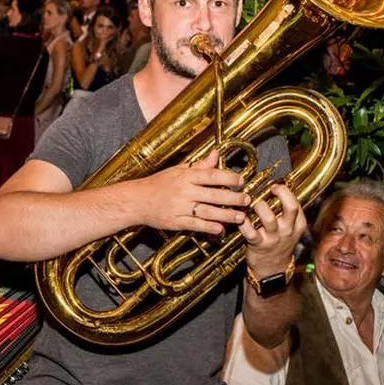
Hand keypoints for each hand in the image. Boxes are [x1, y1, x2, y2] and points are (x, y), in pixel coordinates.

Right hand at [132, 151, 249, 233]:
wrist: (136, 200)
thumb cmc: (158, 184)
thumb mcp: (178, 171)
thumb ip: (199, 165)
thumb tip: (216, 154)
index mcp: (185, 176)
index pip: (211, 175)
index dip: (229, 177)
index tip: (241, 181)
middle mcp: (183, 191)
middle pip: (214, 194)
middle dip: (233, 198)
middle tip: (247, 200)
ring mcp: (179, 207)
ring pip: (208, 211)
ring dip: (226, 215)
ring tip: (240, 217)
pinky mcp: (175, 222)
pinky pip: (195, 225)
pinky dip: (209, 227)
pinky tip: (220, 229)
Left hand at [241, 183, 306, 276]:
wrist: (272, 268)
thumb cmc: (279, 241)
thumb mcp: (290, 227)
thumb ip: (287, 210)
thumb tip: (279, 186)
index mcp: (297, 224)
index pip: (296, 203)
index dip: (286, 191)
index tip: (275, 186)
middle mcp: (287, 230)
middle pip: (290, 207)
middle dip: (281, 193)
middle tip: (271, 189)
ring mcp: (273, 238)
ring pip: (269, 218)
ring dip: (260, 207)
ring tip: (254, 203)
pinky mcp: (258, 244)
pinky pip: (250, 231)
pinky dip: (243, 222)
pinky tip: (240, 217)